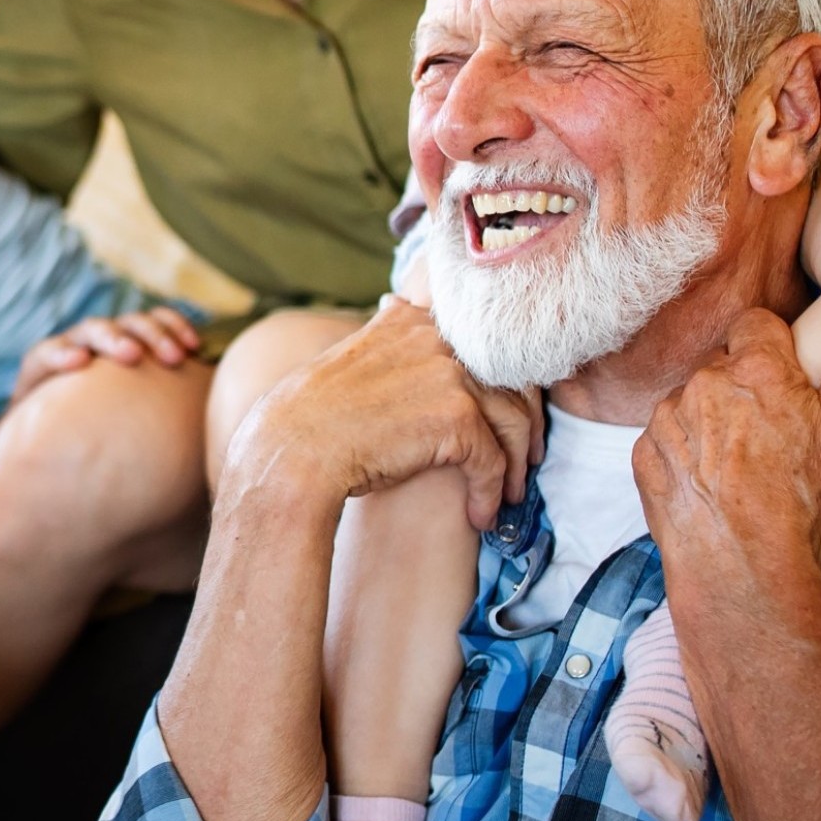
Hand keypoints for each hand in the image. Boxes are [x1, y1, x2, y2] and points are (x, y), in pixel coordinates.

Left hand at [0, 308, 199, 451]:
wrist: (77, 411)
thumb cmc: (51, 431)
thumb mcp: (27, 436)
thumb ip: (7, 441)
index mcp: (44, 368)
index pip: (45, 352)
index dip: (59, 352)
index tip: (80, 363)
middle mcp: (79, 345)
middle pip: (92, 329)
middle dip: (114, 337)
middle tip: (134, 357)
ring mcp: (112, 339)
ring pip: (132, 321)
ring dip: (155, 332)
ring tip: (178, 356)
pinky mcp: (142, 338)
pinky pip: (160, 321)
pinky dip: (176, 326)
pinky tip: (196, 346)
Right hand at [226, 296, 541, 530]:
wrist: (294, 450)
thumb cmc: (317, 415)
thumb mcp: (357, 353)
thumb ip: (390, 333)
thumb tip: (399, 304)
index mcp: (416, 321)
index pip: (486, 346)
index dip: (506, 385)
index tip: (510, 418)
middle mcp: (438, 338)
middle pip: (511, 379)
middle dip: (525, 425)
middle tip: (525, 461)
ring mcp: (449, 374)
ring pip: (510, 421)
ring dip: (514, 465)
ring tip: (508, 497)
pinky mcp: (456, 417)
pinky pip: (492, 460)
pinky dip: (491, 492)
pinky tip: (480, 516)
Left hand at [633, 306, 820, 585]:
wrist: (744, 565)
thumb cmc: (802, 499)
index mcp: (755, 368)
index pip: (756, 325)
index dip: (772, 346)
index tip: (785, 378)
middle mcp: (704, 383)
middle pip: (722, 366)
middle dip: (742, 388)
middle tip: (769, 432)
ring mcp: (669, 419)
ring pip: (691, 403)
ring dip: (710, 422)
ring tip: (740, 466)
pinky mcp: (646, 455)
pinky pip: (666, 440)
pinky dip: (683, 455)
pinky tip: (711, 484)